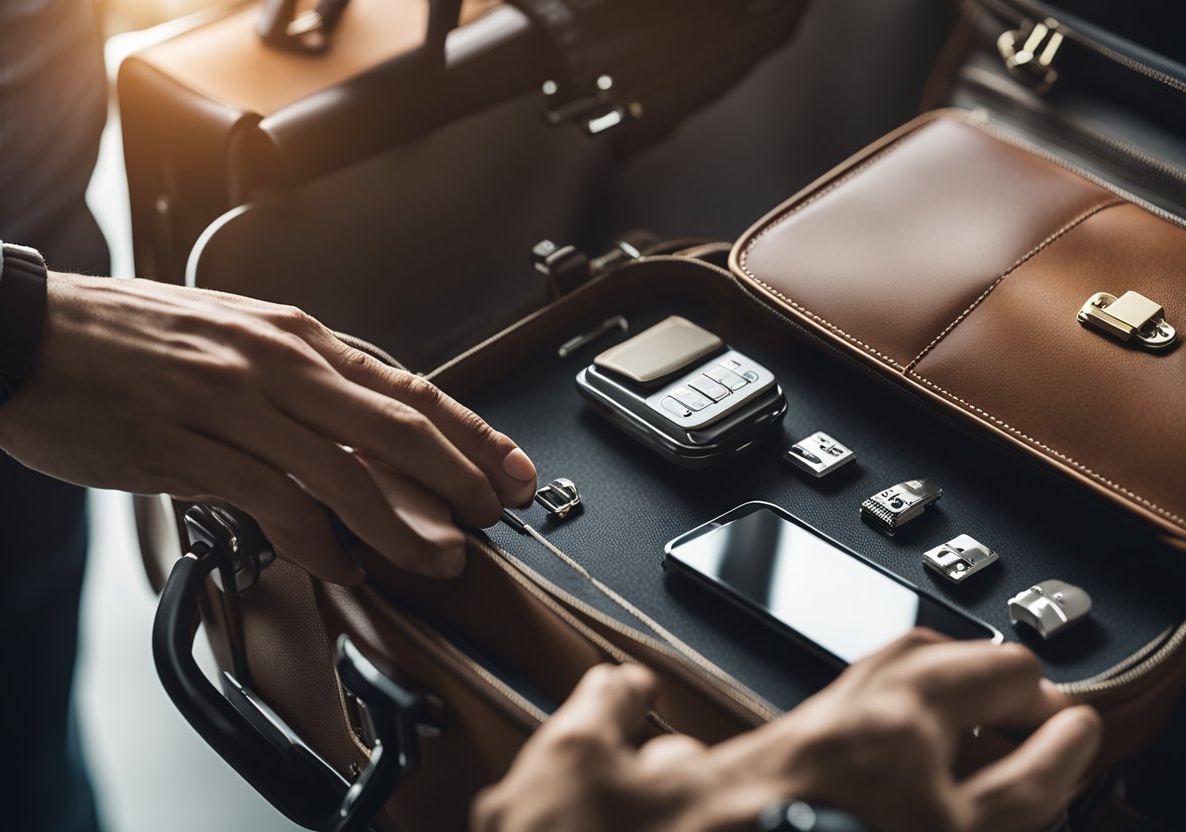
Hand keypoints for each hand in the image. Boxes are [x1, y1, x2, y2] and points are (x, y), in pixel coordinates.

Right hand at [0, 274, 537, 582]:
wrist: (33, 333)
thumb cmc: (135, 336)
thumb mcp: (239, 334)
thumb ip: (307, 380)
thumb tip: (372, 427)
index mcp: (295, 336)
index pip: (407, 387)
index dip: (470, 433)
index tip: (511, 468)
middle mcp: (275, 366)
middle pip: (394, 428)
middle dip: (457, 479)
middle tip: (494, 515)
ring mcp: (232, 408)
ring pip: (343, 475)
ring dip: (401, 525)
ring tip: (437, 557)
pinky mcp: (187, 451)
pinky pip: (273, 504)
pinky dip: (318, 542)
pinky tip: (344, 564)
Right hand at [473, 631, 1101, 831]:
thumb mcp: (576, 771)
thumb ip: (604, 711)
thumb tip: (620, 694)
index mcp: (830, 743)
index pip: (922, 659)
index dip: (954, 648)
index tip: (964, 652)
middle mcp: (899, 793)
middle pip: (996, 702)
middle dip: (1023, 686)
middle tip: (1034, 687)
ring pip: (1029, 796)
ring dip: (1057, 761)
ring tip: (1073, 741)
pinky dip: (1011, 823)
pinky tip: (1004, 820)